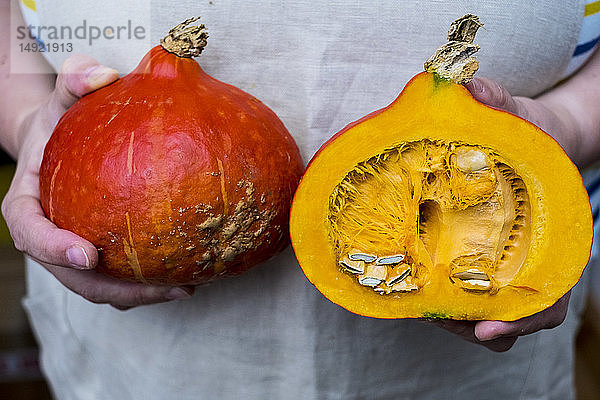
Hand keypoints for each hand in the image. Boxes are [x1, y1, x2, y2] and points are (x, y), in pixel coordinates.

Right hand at [1, 55, 193, 309]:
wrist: (60, 141)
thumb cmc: (62, 118)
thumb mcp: (63, 94)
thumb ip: (74, 78)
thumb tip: (103, 74)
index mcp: (28, 204)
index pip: (31, 232)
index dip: (54, 249)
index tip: (89, 255)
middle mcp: (48, 234)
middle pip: (72, 275)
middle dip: (115, 289)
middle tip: (164, 287)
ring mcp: (71, 249)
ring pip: (99, 286)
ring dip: (139, 294)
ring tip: (185, 287)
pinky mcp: (98, 252)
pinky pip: (120, 275)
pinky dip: (148, 281)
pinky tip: (187, 272)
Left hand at [424, 77, 576, 351]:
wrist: (539, 137)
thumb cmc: (533, 132)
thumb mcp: (520, 114)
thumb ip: (498, 102)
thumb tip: (469, 87)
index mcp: (551, 236)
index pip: (548, 294)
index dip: (524, 318)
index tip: (488, 330)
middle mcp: (532, 257)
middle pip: (512, 317)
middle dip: (474, 326)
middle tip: (437, 319)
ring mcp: (506, 262)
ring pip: (487, 312)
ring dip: (456, 320)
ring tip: (423, 309)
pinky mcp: (481, 257)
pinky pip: (468, 293)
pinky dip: (448, 299)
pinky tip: (420, 287)